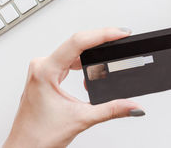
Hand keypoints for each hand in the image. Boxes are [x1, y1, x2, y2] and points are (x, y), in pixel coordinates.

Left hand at [3, 28, 144, 147]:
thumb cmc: (38, 136)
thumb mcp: (81, 119)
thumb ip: (112, 110)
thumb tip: (132, 105)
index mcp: (45, 71)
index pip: (78, 42)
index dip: (102, 35)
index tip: (120, 34)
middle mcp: (42, 66)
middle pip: (77, 42)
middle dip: (102, 39)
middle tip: (122, 37)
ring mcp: (43, 69)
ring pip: (73, 50)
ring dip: (93, 51)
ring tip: (112, 51)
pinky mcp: (47, 75)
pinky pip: (69, 59)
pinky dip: (85, 62)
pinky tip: (95, 69)